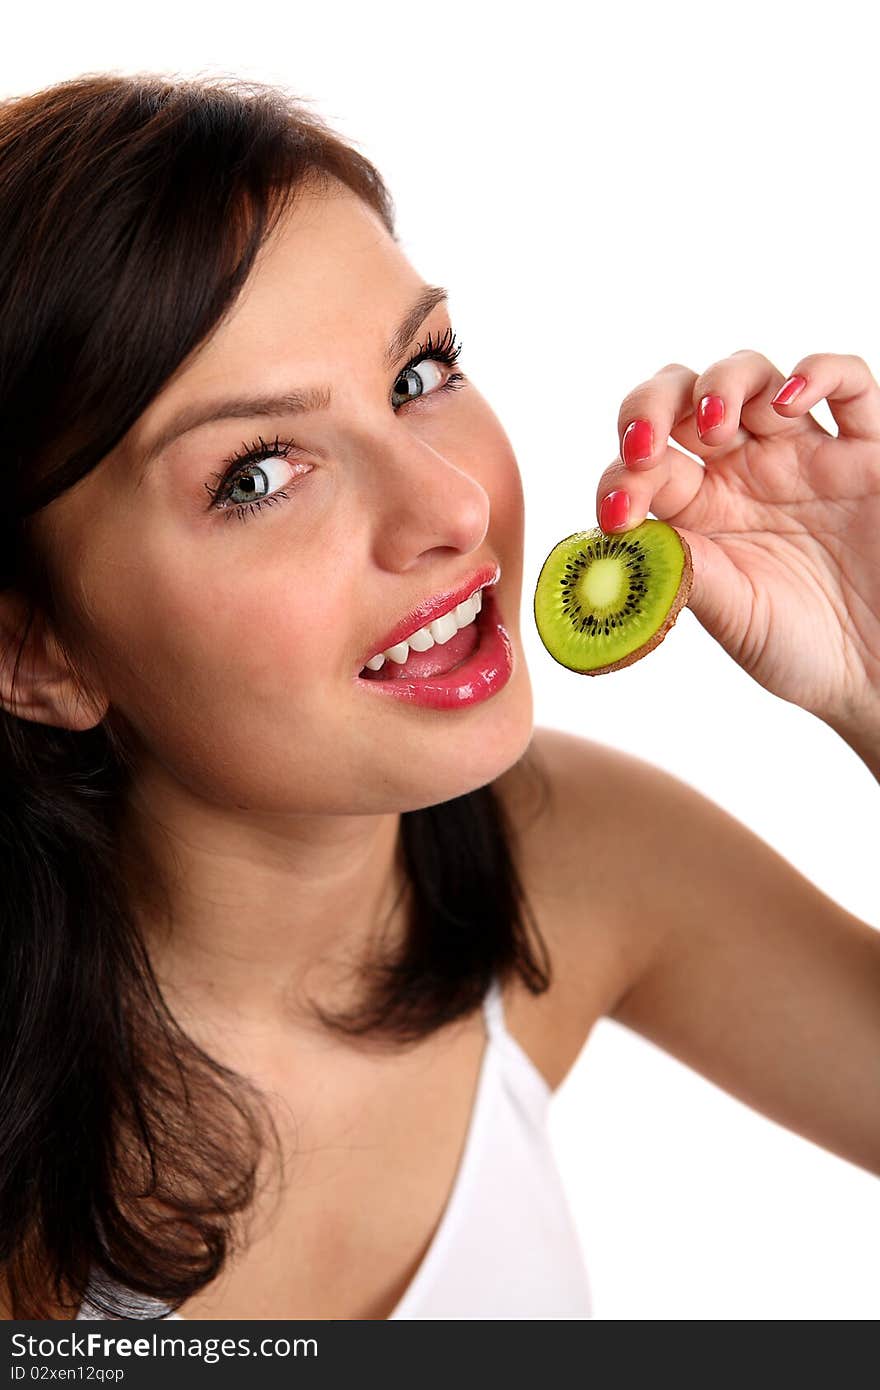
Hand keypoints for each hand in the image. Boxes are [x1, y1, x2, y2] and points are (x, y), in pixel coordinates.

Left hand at [596, 350, 879, 732]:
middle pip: (682, 397)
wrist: (877, 672)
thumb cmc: (801, 649)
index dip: (621, 477)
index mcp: (698, 508)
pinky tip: (790, 402)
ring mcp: (803, 452)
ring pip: (751, 374)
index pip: (644, 464)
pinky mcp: (867, 450)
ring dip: (722, 384)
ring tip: (716, 426)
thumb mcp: (732, 616)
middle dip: (651, 405)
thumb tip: (627, 540)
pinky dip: (818, 372)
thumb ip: (686, 571)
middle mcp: (743, 470)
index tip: (615, 515)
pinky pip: (848, 383)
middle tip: (644, 445)